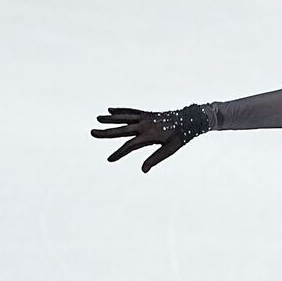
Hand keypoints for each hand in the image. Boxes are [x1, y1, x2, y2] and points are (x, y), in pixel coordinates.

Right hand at [90, 103, 211, 172]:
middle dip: (106, 132)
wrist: (190, 120)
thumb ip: (155, 159)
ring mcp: (145, 118)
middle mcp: (144, 125)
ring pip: (124, 117)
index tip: (109, 159)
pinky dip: (121, 111)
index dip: (119, 153)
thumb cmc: (180, 137)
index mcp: (149, 135)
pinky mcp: (147, 114)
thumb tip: (143, 170)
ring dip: (110, 118)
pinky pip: (131, 112)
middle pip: (121, 129)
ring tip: (98, 119)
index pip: (130, 146)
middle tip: (92, 132)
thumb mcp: (170, 150)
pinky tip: (110, 110)